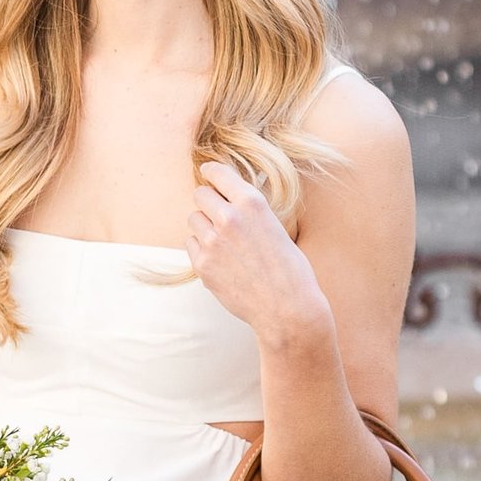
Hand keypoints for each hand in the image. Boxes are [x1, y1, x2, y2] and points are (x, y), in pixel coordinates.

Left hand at [186, 157, 331, 346]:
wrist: (287, 308)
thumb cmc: (289, 269)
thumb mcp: (274, 226)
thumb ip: (249, 210)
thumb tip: (227, 197)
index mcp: (252, 202)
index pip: (218, 173)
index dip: (212, 172)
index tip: (208, 173)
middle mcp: (229, 217)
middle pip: (200, 194)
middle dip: (208, 202)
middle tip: (219, 215)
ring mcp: (212, 241)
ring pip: (193, 219)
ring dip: (204, 226)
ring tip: (225, 243)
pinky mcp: (202, 264)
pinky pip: (191, 244)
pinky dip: (202, 249)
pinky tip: (221, 260)